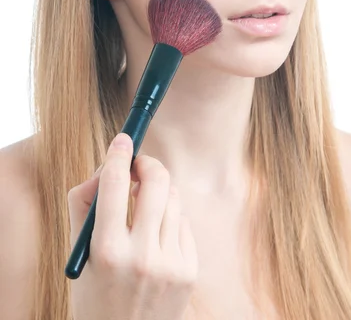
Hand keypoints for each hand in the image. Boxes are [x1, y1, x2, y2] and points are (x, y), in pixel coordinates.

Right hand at [67, 133, 197, 319]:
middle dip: (147, 164)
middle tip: (138, 166)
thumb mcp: (79, 254)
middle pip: (156, 181)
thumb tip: (108, 166)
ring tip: (144, 209)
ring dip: (158, 192)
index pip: (113, 184)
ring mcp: (170, 264)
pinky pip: (183, 223)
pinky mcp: (190, 271)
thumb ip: (85, 204)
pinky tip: (156, 238)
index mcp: (106, 251)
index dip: (118, 154)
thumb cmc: (96, 293)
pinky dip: (169, 219)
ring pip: (173, 198)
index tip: (123, 138)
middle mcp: (141, 256)